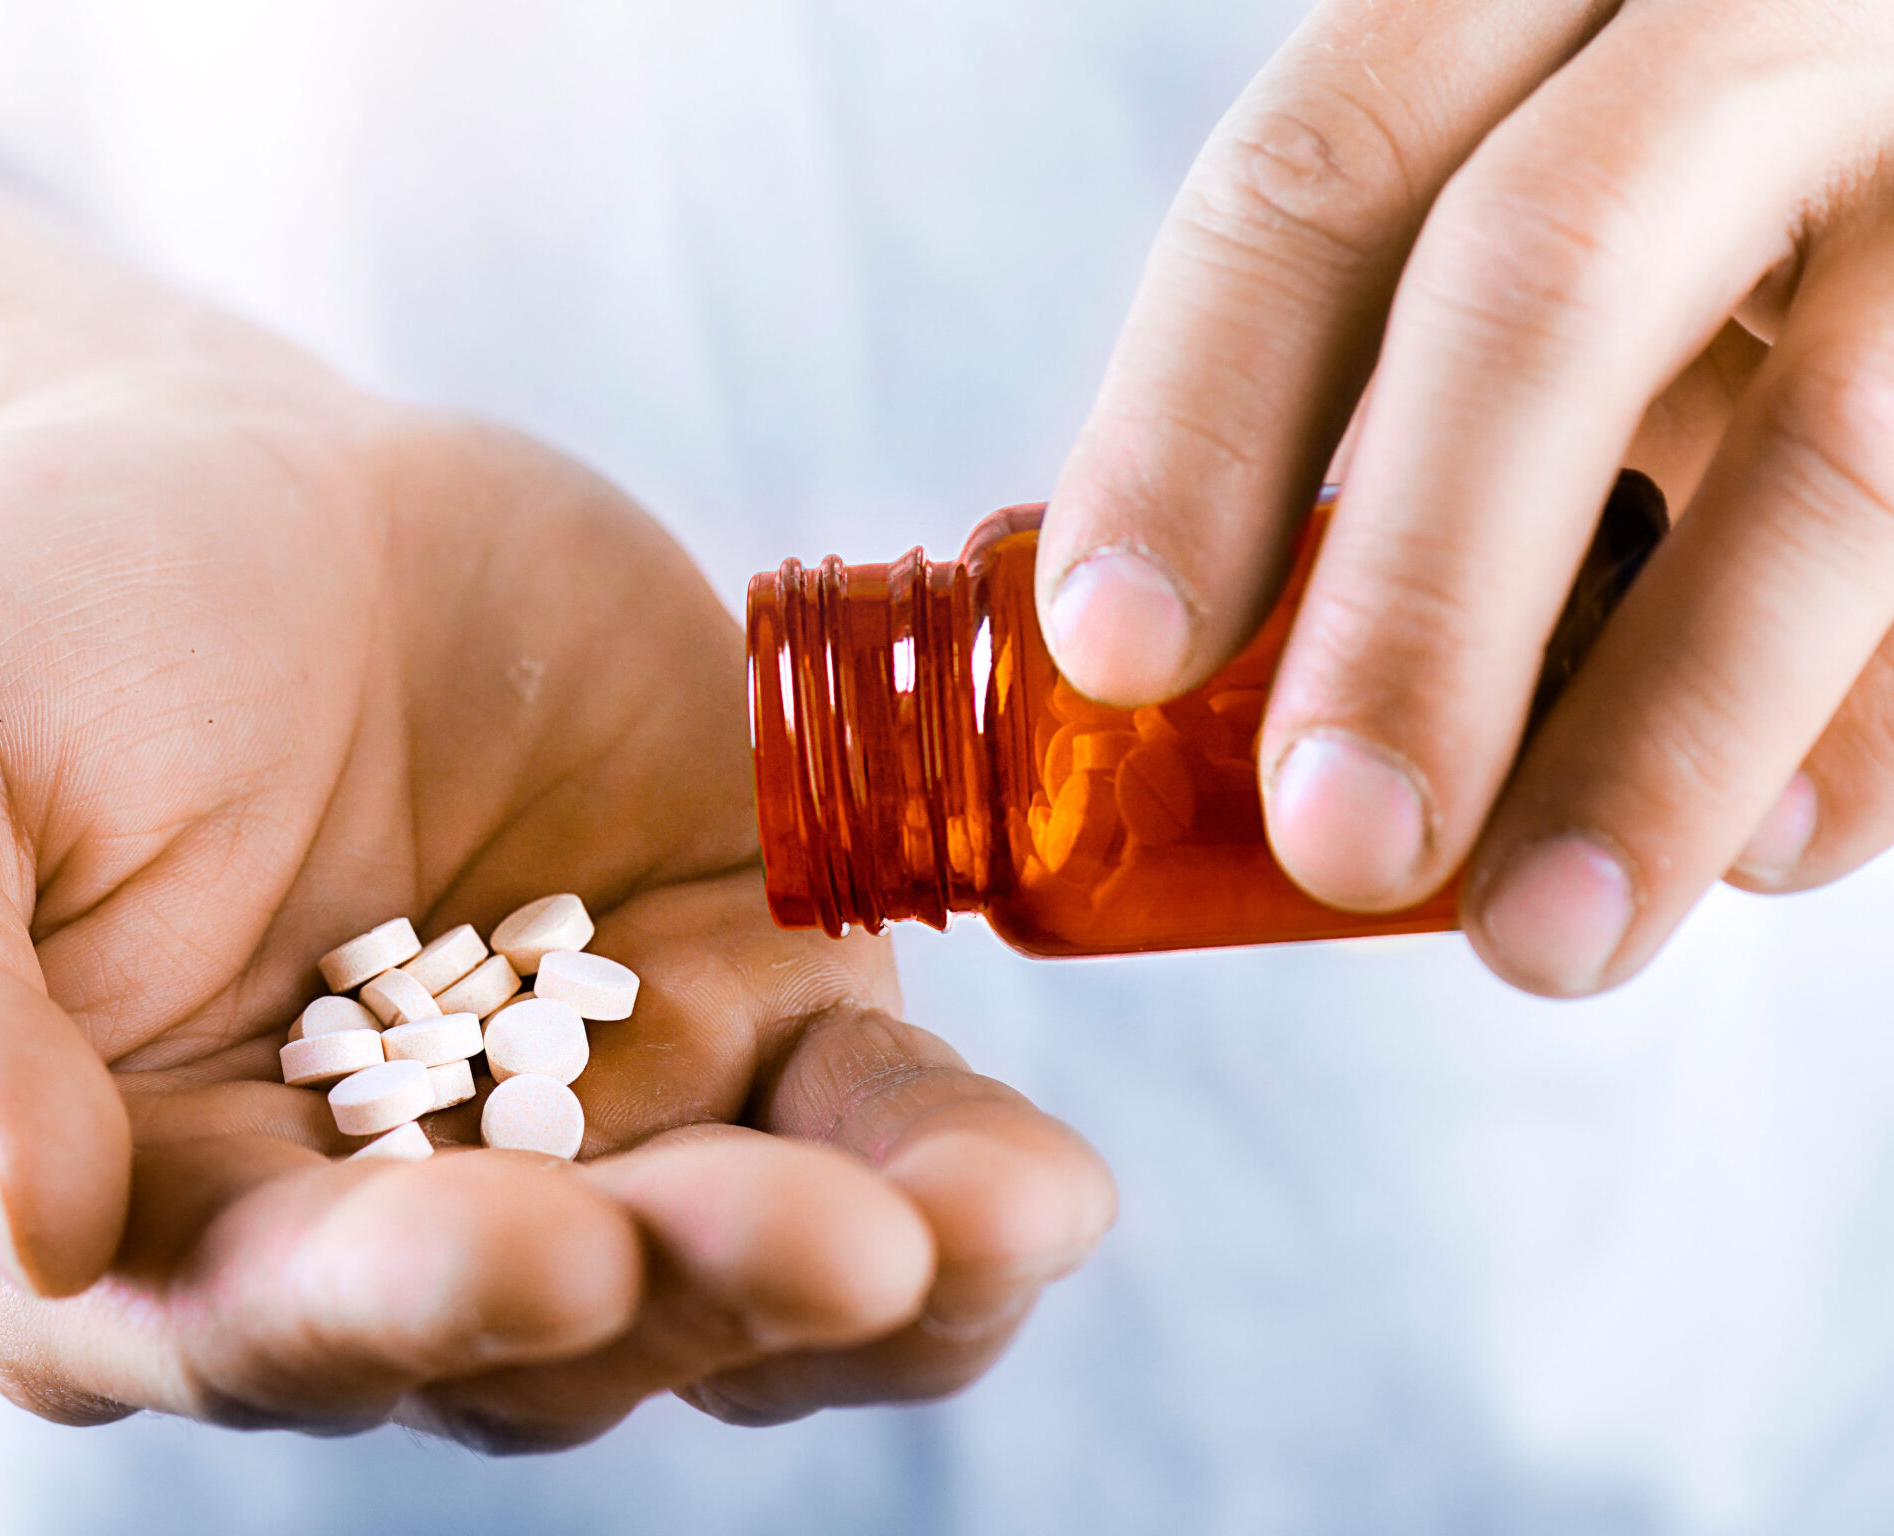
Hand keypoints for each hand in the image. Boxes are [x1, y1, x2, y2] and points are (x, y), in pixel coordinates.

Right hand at [0, 371, 1113, 1446]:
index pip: (280, 1317)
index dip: (411, 1298)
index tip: (534, 1239)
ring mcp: (586, 1132)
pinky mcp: (739, 1012)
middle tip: (818, 1238)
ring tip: (984, 1227)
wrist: (217, 496)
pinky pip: (865, 1133)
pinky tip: (1034, 1183)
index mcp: (144, 1221)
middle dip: (688, 1296)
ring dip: (871, 1283)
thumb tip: (14, 1211)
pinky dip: (955, 1172)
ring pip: (737, 1290)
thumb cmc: (10, 636)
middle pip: (548, 1334)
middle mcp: (380, 1229)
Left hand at [1037, 0, 1893, 995]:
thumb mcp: (1536, 190)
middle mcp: (1755, 16)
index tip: (1116, 652)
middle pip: (1549, 279)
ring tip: (1543, 936)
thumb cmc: (1696, 189)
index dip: (1200, 420)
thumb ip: (1413, 363)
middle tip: (1339, 839)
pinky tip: (1775, 850)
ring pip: (1837, 447)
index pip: (1328, 174)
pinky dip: (1872, 728)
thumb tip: (1212, 676)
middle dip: (1423, 594)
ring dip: (1670, 727)